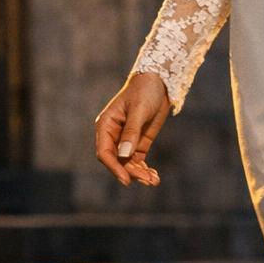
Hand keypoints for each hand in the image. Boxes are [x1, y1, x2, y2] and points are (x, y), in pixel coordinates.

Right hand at [94, 71, 170, 188]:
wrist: (159, 82)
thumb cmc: (144, 90)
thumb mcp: (139, 110)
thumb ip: (131, 132)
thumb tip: (124, 155)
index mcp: (106, 125)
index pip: (104, 152)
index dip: (114, 167)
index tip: (126, 180)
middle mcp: (113, 135)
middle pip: (117, 161)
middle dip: (131, 172)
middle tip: (148, 179)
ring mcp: (126, 140)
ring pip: (128, 163)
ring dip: (139, 173)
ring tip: (154, 180)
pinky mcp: (138, 142)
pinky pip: (138, 161)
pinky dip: (145, 169)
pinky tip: (155, 177)